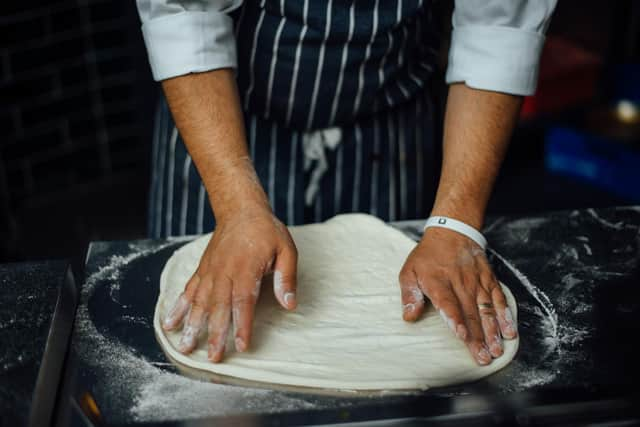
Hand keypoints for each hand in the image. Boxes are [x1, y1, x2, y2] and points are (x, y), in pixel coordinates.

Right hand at [161, 207, 297, 361]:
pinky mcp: (202, 269)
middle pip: (219, 308)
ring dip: (192, 326)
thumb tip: (289, 304)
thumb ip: (286, 278)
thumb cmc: (266, 231)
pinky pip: (188, 291)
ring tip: (185, 347)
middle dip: (215, 335)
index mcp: (246, 269)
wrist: (240, 210)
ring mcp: (210, 271)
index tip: (241, 346)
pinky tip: (169, 323)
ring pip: (199, 302)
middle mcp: (224, 272)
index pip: (243, 302)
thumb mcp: (286, 249)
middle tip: (212, 358)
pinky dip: (178, 307)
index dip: (242, 325)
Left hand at [398, 227, 516, 364]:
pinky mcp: (489, 280)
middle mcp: (460, 283)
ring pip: (487, 309)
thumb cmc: (427, 257)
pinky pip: (499, 299)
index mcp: (438, 283)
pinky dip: (505, 315)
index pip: (449, 304)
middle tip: (483, 358)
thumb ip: (409, 296)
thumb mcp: (408, 272)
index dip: (456, 321)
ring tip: (497, 350)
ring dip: (493, 332)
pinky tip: (509, 331)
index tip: (463, 336)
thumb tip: (409, 317)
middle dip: (478, 338)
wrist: (451, 232)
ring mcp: (477, 282)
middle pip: (470, 313)